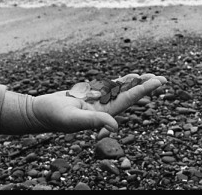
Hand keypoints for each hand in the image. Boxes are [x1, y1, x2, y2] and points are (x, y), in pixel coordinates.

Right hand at [31, 73, 166, 132]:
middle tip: (162, 78)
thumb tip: (115, 126)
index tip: (157, 82)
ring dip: (136, 83)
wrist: (39, 112)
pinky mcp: (90, 96)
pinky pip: (110, 87)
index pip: (129, 99)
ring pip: (122, 89)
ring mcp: (98, 101)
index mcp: (105, 113)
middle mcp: (105, 107)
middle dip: (145, 86)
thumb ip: (94, 121)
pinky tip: (131, 77)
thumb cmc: (54, 117)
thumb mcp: (73, 120)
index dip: (144, 90)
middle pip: (130, 94)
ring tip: (150, 75)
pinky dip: (121, 82)